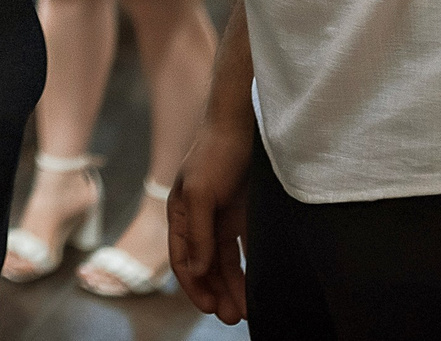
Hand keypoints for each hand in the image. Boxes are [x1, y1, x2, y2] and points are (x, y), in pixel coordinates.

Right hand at [168, 117, 254, 323]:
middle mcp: (200, 220)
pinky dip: (249, 270)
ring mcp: (222, 218)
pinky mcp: (244, 215)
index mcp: (181, 214)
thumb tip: (195, 269)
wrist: (244, 123)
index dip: (194, 285)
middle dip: (216, 293)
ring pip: (225, 263)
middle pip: (205, 266)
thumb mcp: (201, 192)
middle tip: (232, 318)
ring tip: (246, 311)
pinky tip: (259, 285)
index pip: (182, 259)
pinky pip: (245, 250)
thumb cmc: (216, 153)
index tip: (210, 308)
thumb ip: (198, 232)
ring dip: (233, 287)